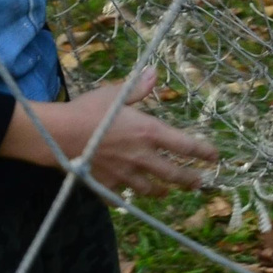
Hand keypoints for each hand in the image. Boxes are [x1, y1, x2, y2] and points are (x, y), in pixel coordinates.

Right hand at [0, 66, 214, 197]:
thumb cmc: (87, 110)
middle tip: (200, 183)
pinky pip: (120, 198)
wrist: (57, 135)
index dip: (203, 153)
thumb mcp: (115, 94)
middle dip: (190, 180)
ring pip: (151, 190)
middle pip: (174, 175)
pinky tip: (127, 200)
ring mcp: (125, 175)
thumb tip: (154, 73)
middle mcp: (142, 157)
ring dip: (161, 191)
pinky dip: (125, 199)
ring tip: (166, 192)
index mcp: (149, 133)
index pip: (186, 146)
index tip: (214, 157)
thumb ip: (138, 88)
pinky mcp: (106, 185)